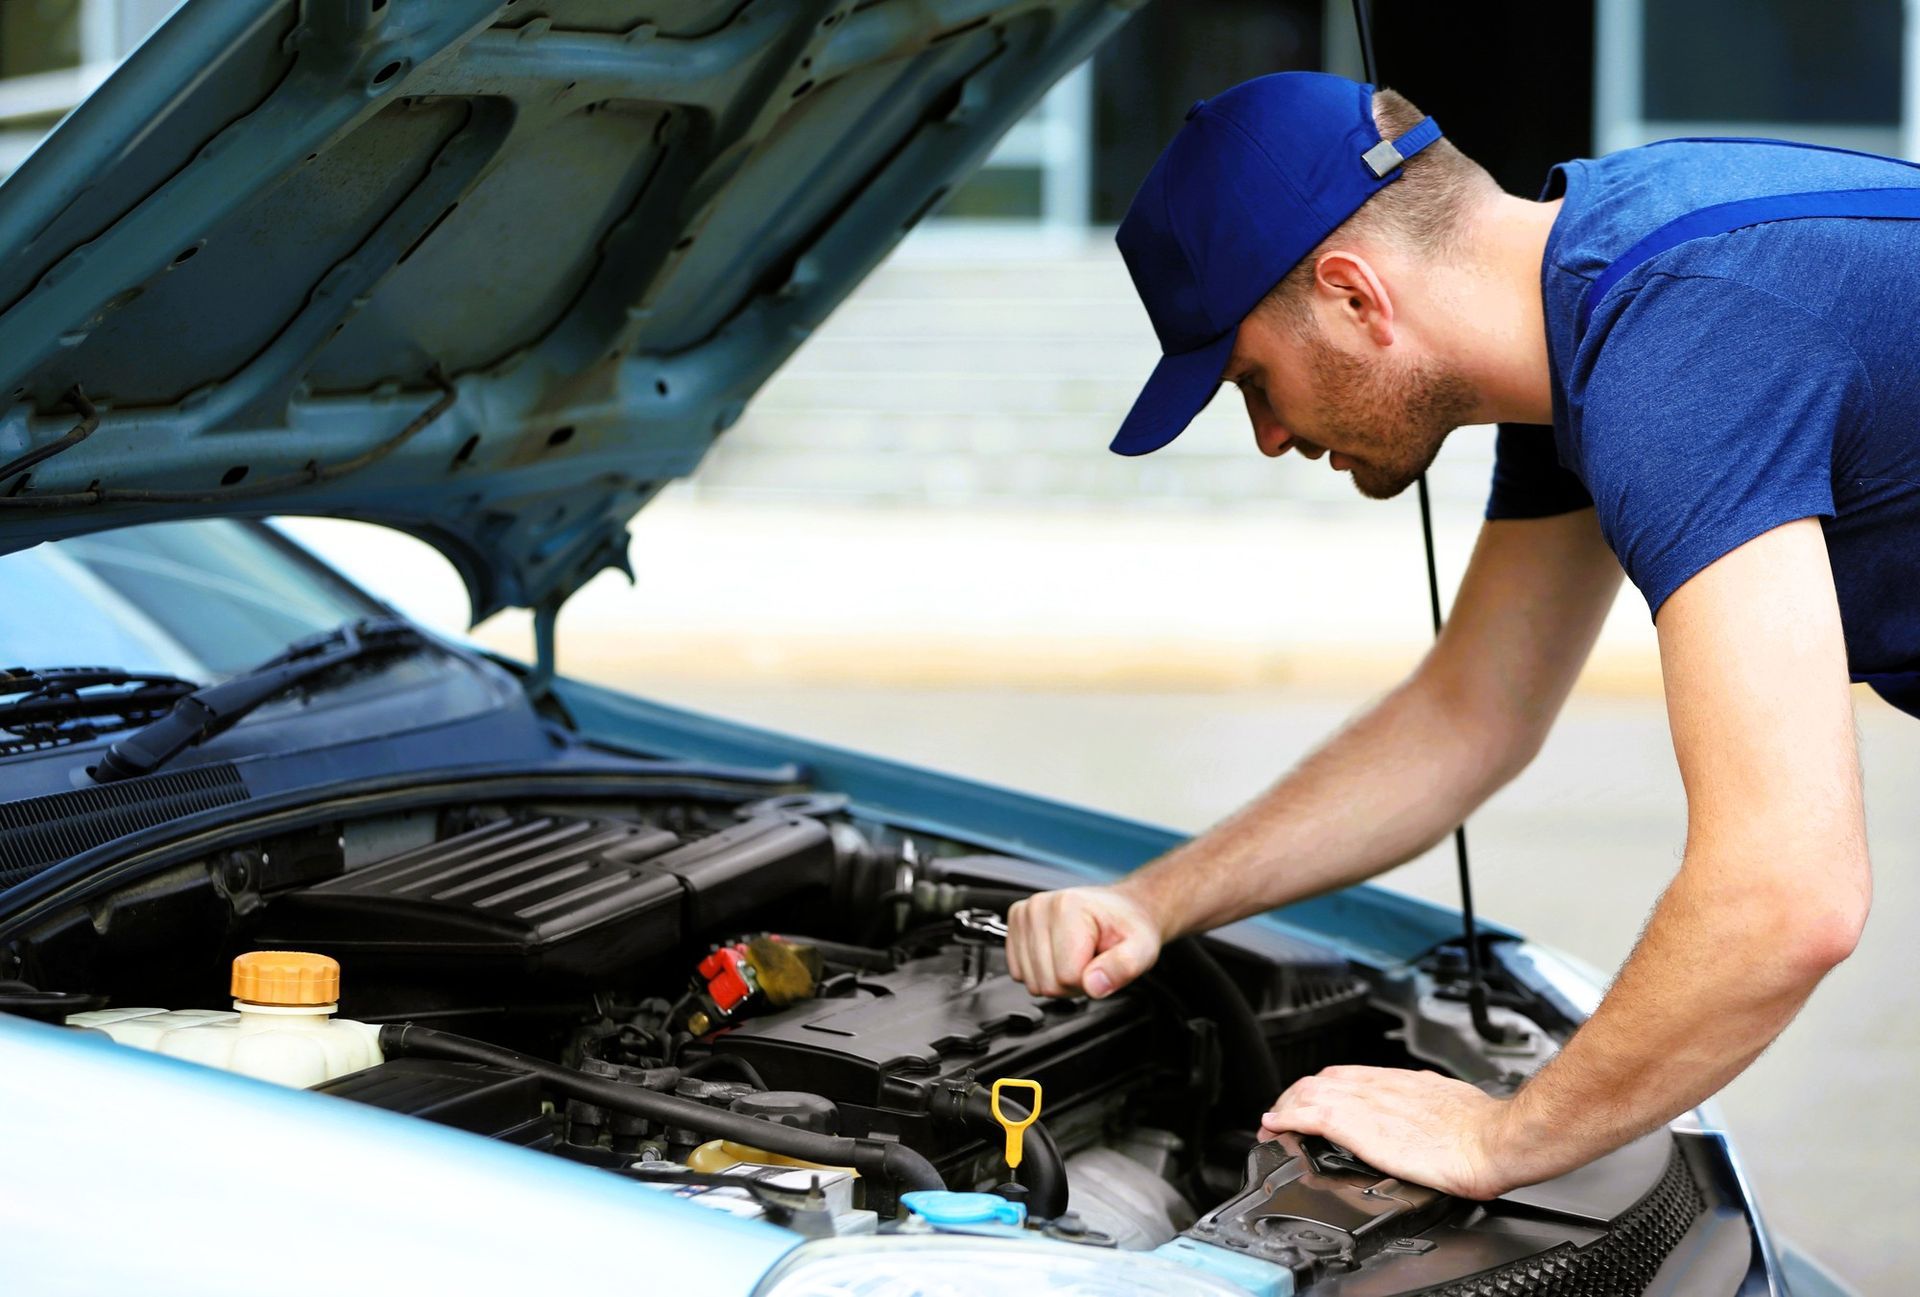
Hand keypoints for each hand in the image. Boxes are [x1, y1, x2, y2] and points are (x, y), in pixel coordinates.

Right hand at [1005, 885, 1161, 998]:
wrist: (1121, 909)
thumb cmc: (1128, 926)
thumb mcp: (1142, 949)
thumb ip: (1123, 967)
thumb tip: (1094, 985)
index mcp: (1068, 907)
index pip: (1068, 976)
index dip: (1090, 981)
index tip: (1102, 963)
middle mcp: (1039, 908)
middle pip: (1046, 982)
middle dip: (1073, 983)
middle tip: (1091, 961)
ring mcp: (1024, 916)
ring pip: (1031, 981)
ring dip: (1056, 979)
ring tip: (1077, 957)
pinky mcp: (1014, 927)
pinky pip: (1018, 973)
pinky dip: (1040, 974)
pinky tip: (1059, 956)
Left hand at [1259, 1065, 1528, 1199]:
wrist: (1495, 1139)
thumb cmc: (1487, 1131)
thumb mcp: (1454, 1106)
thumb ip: (1433, 1109)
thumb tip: (1433, 1121)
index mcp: (1404, 1083)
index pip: (1351, 1076)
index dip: (1325, 1088)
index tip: (1314, 1102)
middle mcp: (1381, 1086)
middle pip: (1325, 1080)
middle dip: (1300, 1095)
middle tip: (1286, 1113)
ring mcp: (1368, 1103)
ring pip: (1311, 1092)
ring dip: (1288, 1105)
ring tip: (1275, 1121)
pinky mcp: (1359, 1125)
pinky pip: (1310, 1115)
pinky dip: (1287, 1118)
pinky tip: (1275, 1127)